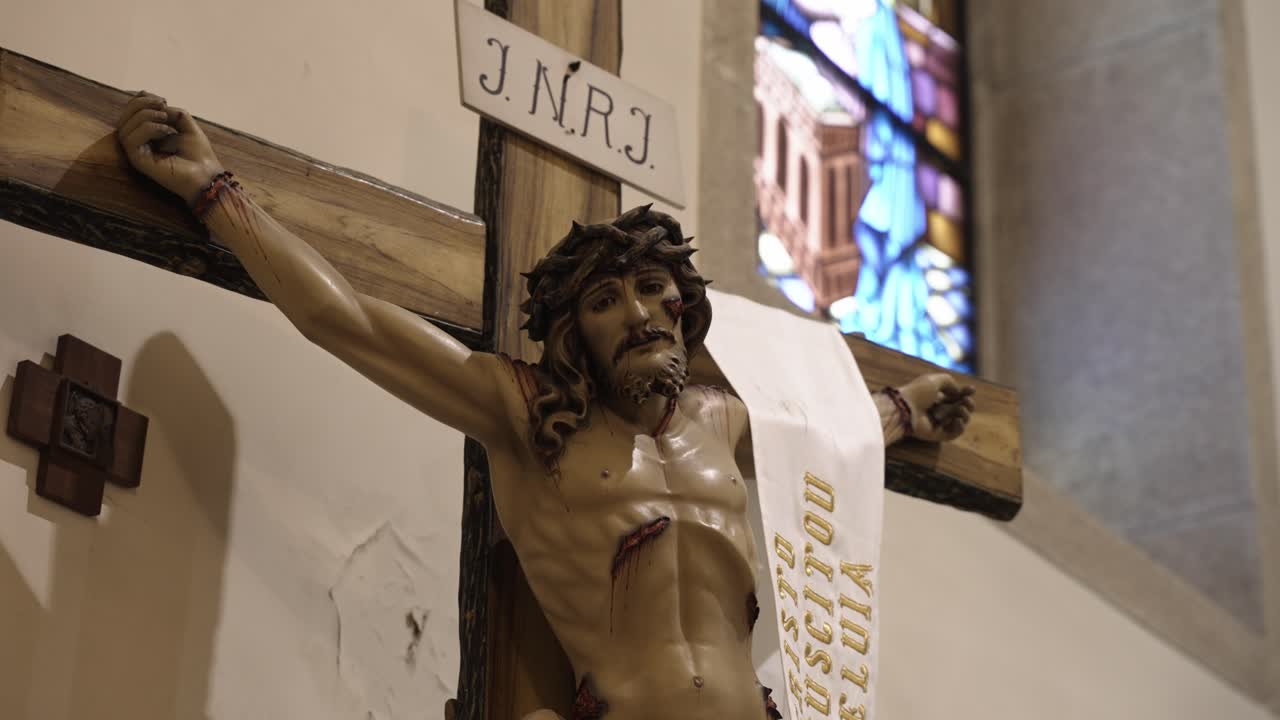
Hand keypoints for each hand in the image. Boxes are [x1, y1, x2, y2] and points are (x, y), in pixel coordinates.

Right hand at [115, 91, 224, 206]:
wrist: (206, 174)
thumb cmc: (198, 153)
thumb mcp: (185, 124)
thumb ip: (170, 111)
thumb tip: (156, 104)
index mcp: (147, 133)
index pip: (131, 112)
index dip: (142, 99)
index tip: (163, 100)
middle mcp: (139, 142)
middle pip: (124, 117)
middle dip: (141, 104)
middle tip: (163, 104)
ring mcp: (137, 153)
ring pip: (124, 127)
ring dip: (145, 116)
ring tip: (166, 119)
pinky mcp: (138, 162)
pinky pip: (130, 140)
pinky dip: (147, 129)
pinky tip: (165, 131)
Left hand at [898, 373, 975, 442]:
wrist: (904, 408)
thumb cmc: (917, 392)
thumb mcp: (934, 380)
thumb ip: (949, 382)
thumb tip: (959, 393)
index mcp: (936, 396)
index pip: (956, 395)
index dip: (965, 392)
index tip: (971, 389)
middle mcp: (937, 409)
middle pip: (961, 408)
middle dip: (968, 403)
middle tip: (966, 401)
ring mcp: (937, 423)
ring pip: (960, 421)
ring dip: (965, 415)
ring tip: (960, 410)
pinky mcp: (936, 434)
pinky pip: (953, 434)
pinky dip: (959, 428)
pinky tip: (958, 420)